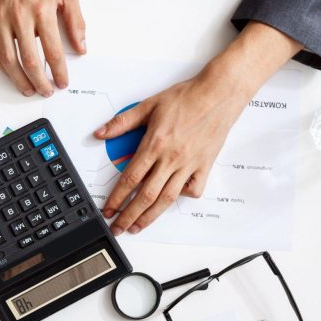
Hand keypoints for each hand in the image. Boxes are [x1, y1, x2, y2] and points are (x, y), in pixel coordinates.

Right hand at [0, 0, 85, 96]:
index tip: (62, 82)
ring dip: (19, 80)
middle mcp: (20, 17)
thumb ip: (75, 20)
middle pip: (30, 61)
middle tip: (46, 91)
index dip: (58, 72)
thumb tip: (81, 46)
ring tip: (27, 89)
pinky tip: (10, 73)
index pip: (52, 51)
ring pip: (8, 60)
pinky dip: (1, 66)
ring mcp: (0, 20)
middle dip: (39, 82)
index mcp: (42, 10)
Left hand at [96, 71, 241, 235]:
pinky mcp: (205, 165)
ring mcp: (189, 164)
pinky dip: (182, 197)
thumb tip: (101, 133)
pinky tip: (171, 200)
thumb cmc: (187, 97)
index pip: (130, 178)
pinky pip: (193, 189)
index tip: (108, 210)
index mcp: (155, 144)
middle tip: (117, 228)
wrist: (220, 92)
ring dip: (150, 216)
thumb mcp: (149, 105)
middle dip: (129, 215)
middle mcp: (172, 158)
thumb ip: (122, 122)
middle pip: (146, 195)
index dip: (116, 198)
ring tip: (137, 227)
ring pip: (167, 198)